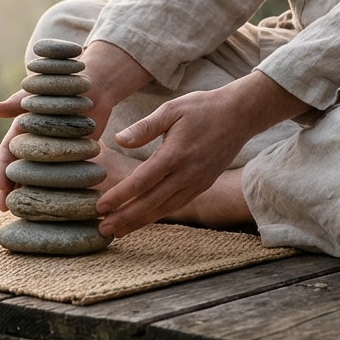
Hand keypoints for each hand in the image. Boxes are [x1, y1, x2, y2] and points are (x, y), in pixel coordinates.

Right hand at [0, 40, 152, 210]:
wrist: (89, 89)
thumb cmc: (57, 89)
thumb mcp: (35, 96)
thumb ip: (16, 104)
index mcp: (21, 133)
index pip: (6, 154)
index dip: (1, 170)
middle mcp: (33, 147)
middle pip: (17, 172)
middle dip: (9, 191)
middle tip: (3, 208)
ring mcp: (51, 156)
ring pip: (36, 179)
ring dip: (29, 196)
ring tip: (23, 214)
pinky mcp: (70, 160)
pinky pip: (60, 179)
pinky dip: (54, 192)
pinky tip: (54, 207)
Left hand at [96, 71, 308, 236]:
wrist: (240, 115)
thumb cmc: (203, 108)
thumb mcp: (172, 109)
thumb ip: (145, 126)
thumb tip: (119, 139)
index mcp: (175, 155)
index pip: (141, 181)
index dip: (119, 196)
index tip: (100, 206)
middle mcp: (187, 174)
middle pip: (151, 202)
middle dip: (125, 218)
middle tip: (103, 230)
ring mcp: (197, 182)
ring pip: (164, 208)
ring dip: (139, 222)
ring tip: (118, 232)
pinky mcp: (203, 185)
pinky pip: (177, 204)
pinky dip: (158, 214)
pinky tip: (143, 220)